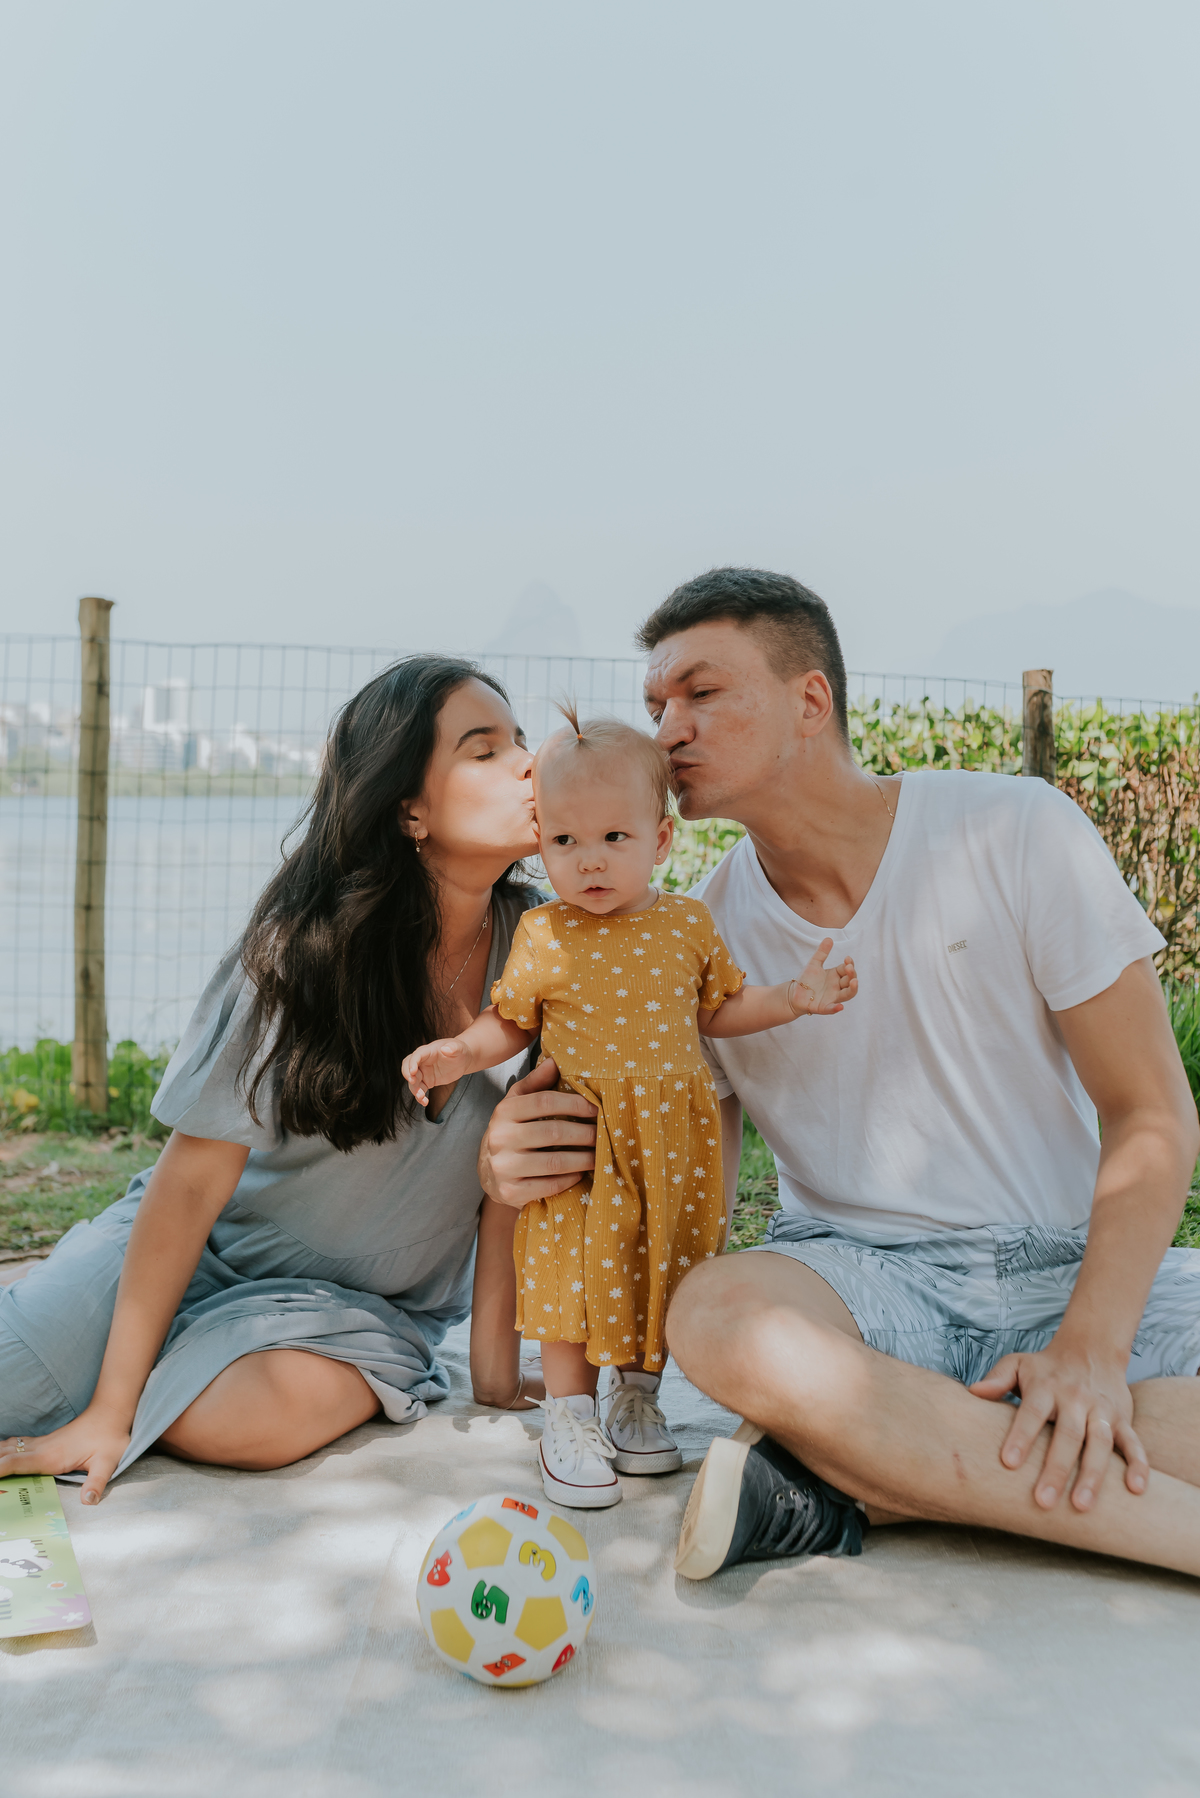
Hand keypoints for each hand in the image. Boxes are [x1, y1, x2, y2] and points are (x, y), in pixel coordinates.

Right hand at [0, 1405, 132, 1505]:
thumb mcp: (107, 1462)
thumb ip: (96, 1483)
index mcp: (50, 1457)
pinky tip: (0, 1452)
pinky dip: (3, 1449)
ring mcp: (41, 1443)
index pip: (14, 1463)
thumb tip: (89, 1502)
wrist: (112, 1412)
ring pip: (9, 1447)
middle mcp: (40, 1448)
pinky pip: (17, 1444)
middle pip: (5, 1455)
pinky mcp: (45, 1441)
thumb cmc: (110, 1438)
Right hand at [401, 1037, 471, 1104]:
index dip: (413, 1062)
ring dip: (414, 1089)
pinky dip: (420, 1096)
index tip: (413, 1071)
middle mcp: (423, 1061)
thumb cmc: (460, 1051)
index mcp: (429, 1051)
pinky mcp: (427, 1081)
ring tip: (421, 1097)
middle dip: (407, 1074)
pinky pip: (419, 1089)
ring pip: (412, 1080)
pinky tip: (424, 1102)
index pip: (417, 1055)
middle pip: (407, 1066)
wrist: (462, 1060)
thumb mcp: (459, 1048)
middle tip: (412, 1082)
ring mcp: (424, 1072)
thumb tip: (445, 1049)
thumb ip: (453, 1047)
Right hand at [478, 1058, 596, 1208]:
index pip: (544, 1102)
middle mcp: (500, 1138)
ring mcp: (503, 1167)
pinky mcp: (510, 1193)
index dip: (575, 1103)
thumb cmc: (511, 1131)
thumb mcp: (517, 1104)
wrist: (488, 1172)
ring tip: (600, 1154)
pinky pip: (550, 1185)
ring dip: (584, 1158)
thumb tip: (555, 1060)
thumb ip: (536, 1083)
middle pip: (553, 1132)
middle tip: (605, 1133)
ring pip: (555, 1162)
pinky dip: (571, 1179)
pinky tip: (582, 1173)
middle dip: (585, 1132)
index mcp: (504, 1111)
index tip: (597, 1107)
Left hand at [790, 938, 857, 1015]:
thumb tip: (829, 938)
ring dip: (852, 989)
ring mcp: (832, 998)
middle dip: (852, 974)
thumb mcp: (814, 964)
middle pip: (850, 981)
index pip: (846, 969)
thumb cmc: (807, 979)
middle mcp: (837, 987)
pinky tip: (839, 1007)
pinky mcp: (823, 1007)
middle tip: (849, 967)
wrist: (794, 993)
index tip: (847, 959)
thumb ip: (822, 953)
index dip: (849, 965)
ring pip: (847, 995)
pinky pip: (832, 1008)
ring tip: (854, 982)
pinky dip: (836, 1008)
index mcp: (836, 976)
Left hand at [970, 1343, 1148, 1510]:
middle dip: (1056, 1469)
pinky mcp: (1124, 1419)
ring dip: (1093, 1476)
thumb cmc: (1046, 1367)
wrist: (1091, 1349)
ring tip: (1081, 1507)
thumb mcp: (1018, 1364)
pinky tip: (1137, 1490)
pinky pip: (1134, 1442)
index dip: (1021, 1436)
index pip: (1032, 1412)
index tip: (1008, 1462)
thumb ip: (997, 1379)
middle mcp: (1076, 1399)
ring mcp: (1102, 1410)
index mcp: (1046, 1387)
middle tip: (1043, 1502)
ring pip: (1100, 1444)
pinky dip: (1139, 1465)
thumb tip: (973, 1392)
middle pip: (1068, 1436)